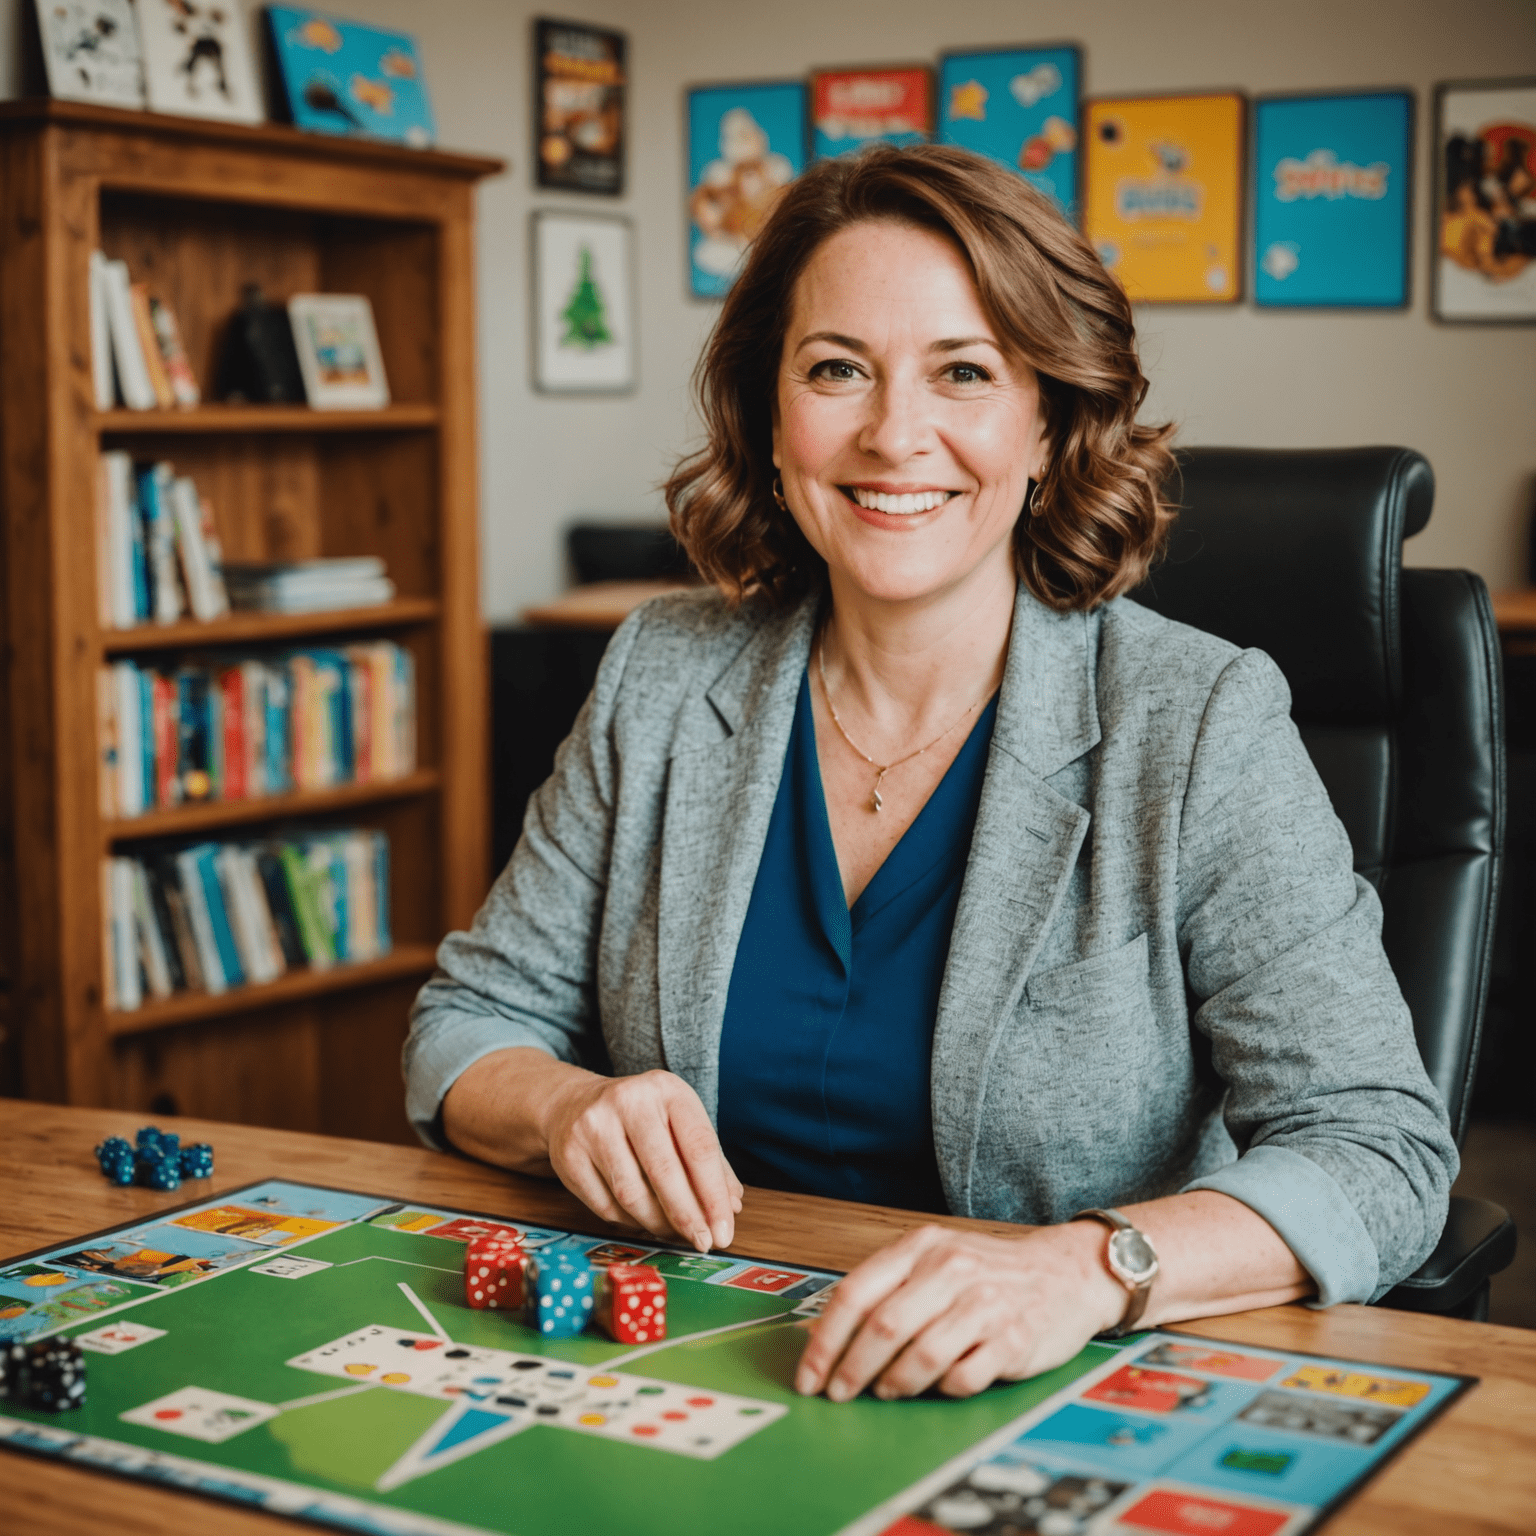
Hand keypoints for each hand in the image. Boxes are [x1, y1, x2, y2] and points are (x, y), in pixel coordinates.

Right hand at [539, 1068, 742, 1252]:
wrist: (574, 1105)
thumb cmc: (640, 1119)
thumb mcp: (679, 1123)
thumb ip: (710, 1162)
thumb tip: (732, 1205)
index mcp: (666, 1090)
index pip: (699, 1146)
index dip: (714, 1194)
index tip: (724, 1230)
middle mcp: (628, 1102)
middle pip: (664, 1171)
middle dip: (688, 1216)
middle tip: (703, 1242)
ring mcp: (593, 1127)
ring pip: (632, 1194)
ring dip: (659, 1224)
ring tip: (674, 1232)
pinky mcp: (569, 1155)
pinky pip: (607, 1206)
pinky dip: (631, 1223)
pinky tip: (643, 1221)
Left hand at [794, 1222, 1126, 1400]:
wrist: (1066, 1272)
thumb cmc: (990, 1271)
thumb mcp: (936, 1258)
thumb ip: (889, 1288)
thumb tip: (829, 1337)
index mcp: (921, 1247)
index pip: (856, 1293)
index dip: (825, 1340)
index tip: (809, 1375)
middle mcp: (951, 1270)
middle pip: (883, 1328)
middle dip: (851, 1370)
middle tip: (839, 1395)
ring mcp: (985, 1305)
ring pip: (920, 1356)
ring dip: (895, 1383)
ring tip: (888, 1390)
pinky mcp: (1014, 1340)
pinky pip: (963, 1377)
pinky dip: (942, 1388)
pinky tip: (939, 1385)